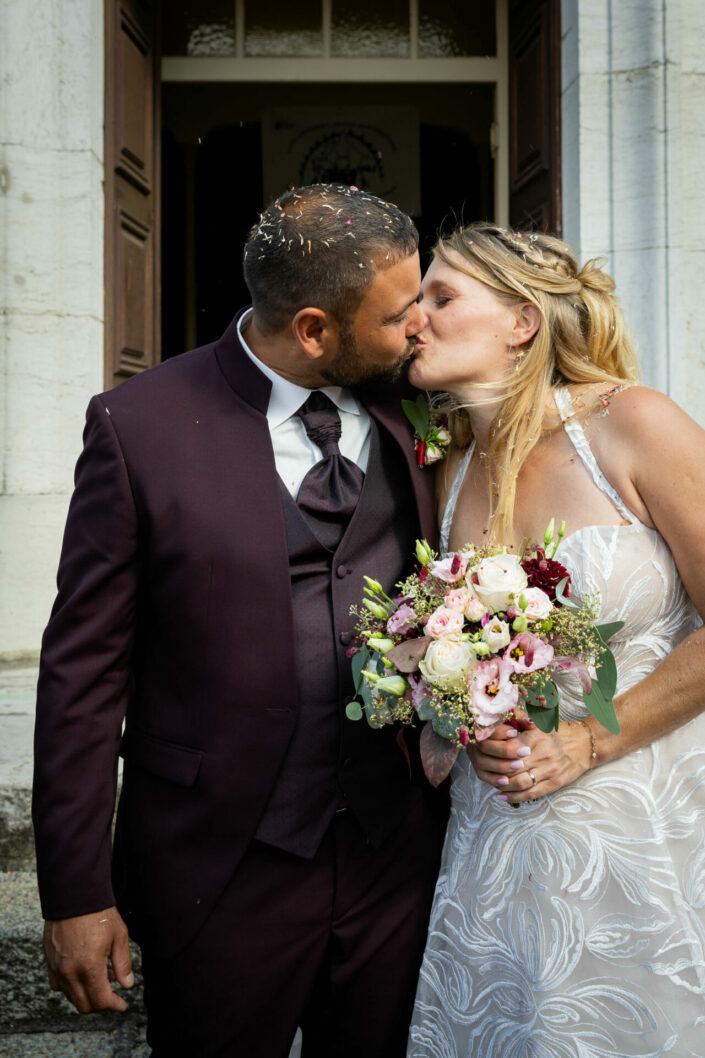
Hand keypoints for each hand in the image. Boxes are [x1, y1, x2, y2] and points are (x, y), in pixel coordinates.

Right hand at [43, 906, 132, 1013]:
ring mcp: (56, 968)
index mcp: (89, 967)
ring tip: (102, 979)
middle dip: (100, 1005)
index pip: (101, 1000)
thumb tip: (127, 985)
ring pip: (70, 996)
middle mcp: (69, 972)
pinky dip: (70, 986)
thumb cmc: (98, 913)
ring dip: (86, 995)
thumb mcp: (119, 935)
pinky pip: (58, 984)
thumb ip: (122, 963)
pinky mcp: (49, 961)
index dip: (114, 1005)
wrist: (73, 894)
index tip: (122, 1005)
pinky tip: (83, 974)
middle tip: (113, 996)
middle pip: (84, 1005)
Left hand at [466, 720, 592, 802]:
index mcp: (537, 737)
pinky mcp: (554, 784)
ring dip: (502, 785)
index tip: (483, 752)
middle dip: (496, 770)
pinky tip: (501, 796)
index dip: (495, 752)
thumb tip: (497, 715)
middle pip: (512, 767)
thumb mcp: (539, 723)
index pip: (510, 747)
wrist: (583, 746)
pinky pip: (531, 793)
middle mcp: (544, 754)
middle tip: (485, 769)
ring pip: (519, 782)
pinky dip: (514, 797)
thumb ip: (519, 719)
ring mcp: (550, 771)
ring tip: (492, 783)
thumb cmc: (556, 734)